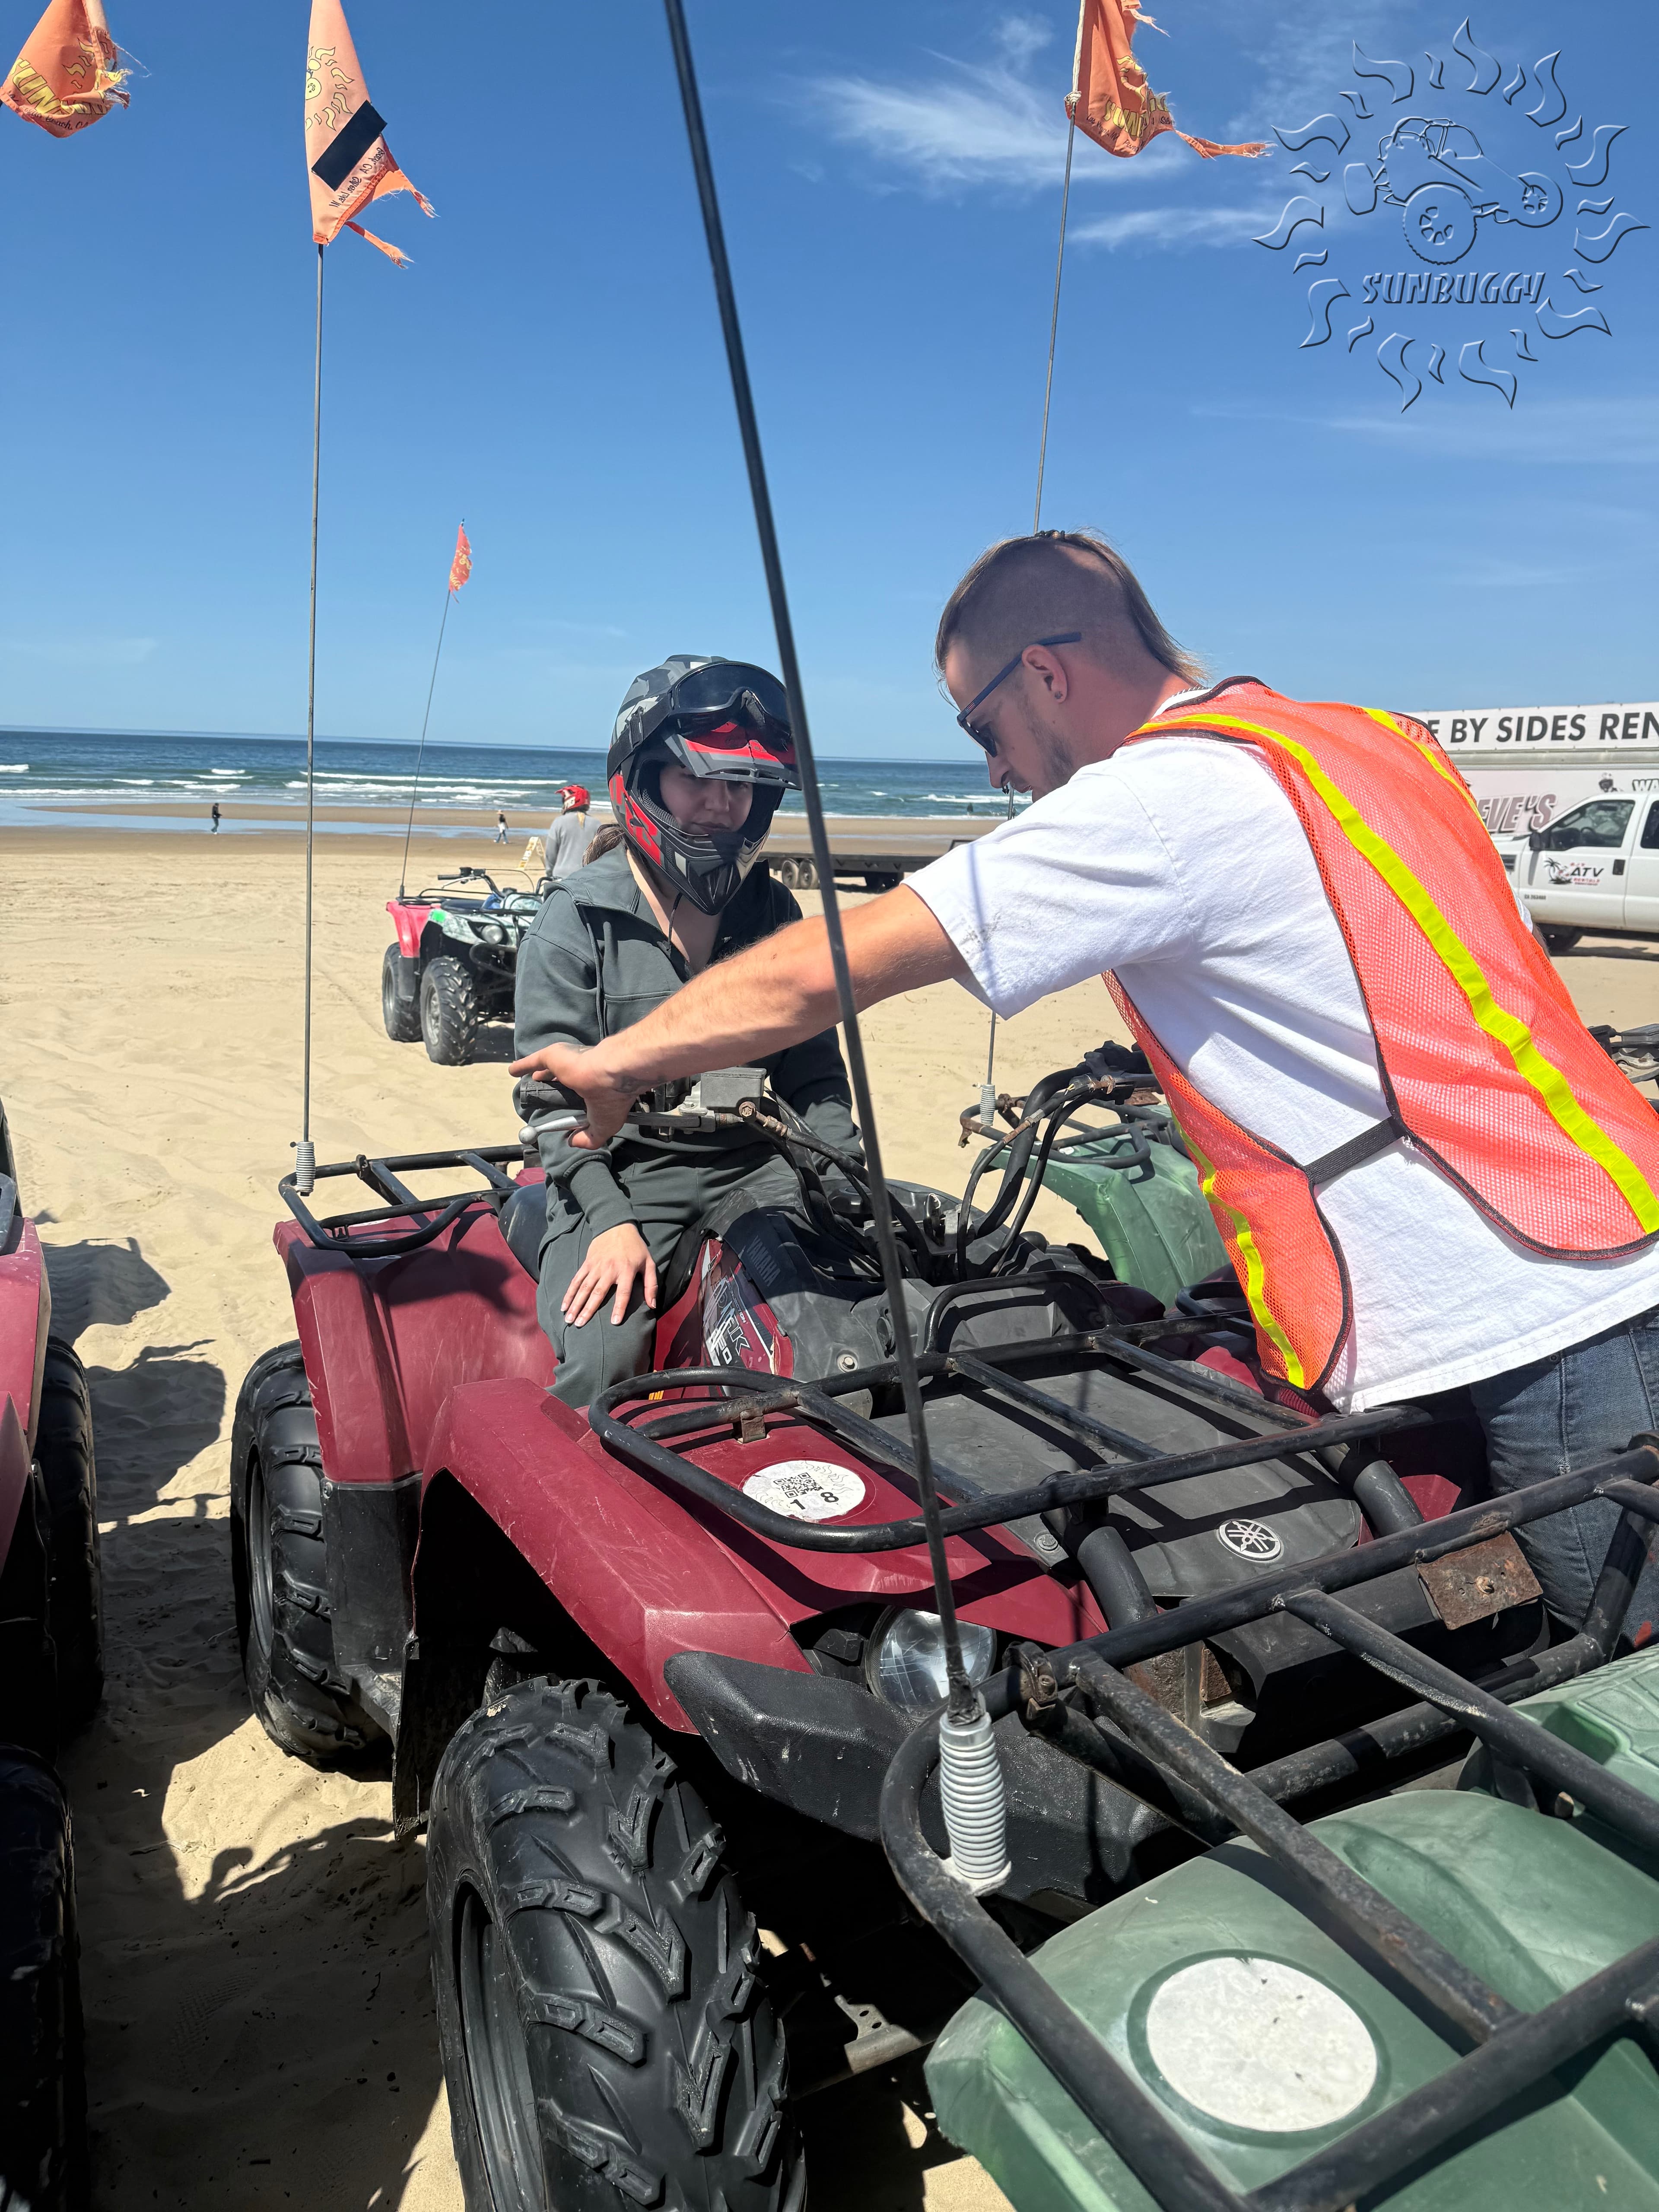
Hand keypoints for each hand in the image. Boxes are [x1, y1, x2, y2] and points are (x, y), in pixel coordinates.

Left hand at [510, 1042, 636, 1147]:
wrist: (610, 1074)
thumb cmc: (611, 1098)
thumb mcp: (604, 1127)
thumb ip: (588, 1138)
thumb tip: (571, 1141)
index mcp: (597, 1087)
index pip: (583, 1093)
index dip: (575, 1101)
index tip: (569, 1112)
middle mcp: (583, 1072)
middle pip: (566, 1079)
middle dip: (558, 1084)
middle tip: (548, 1095)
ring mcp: (567, 1063)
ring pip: (550, 1069)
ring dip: (542, 1075)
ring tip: (534, 1081)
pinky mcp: (553, 1056)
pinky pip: (532, 1062)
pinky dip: (522, 1066)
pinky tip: (513, 1071)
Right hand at [561, 1223, 657, 1328]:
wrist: (616, 1225)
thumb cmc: (635, 1247)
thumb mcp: (649, 1263)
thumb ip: (651, 1285)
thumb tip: (653, 1306)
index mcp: (627, 1270)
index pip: (623, 1292)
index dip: (619, 1307)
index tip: (614, 1322)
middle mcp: (610, 1269)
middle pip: (597, 1293)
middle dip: (588, 1310)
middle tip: (580, 1325)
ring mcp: (596, 1266)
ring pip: (584, 1288)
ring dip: (575, 1304)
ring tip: (569, 1319)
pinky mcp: (587, 1263)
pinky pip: (576, 1280)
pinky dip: (569, 1293)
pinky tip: (564, 1305)